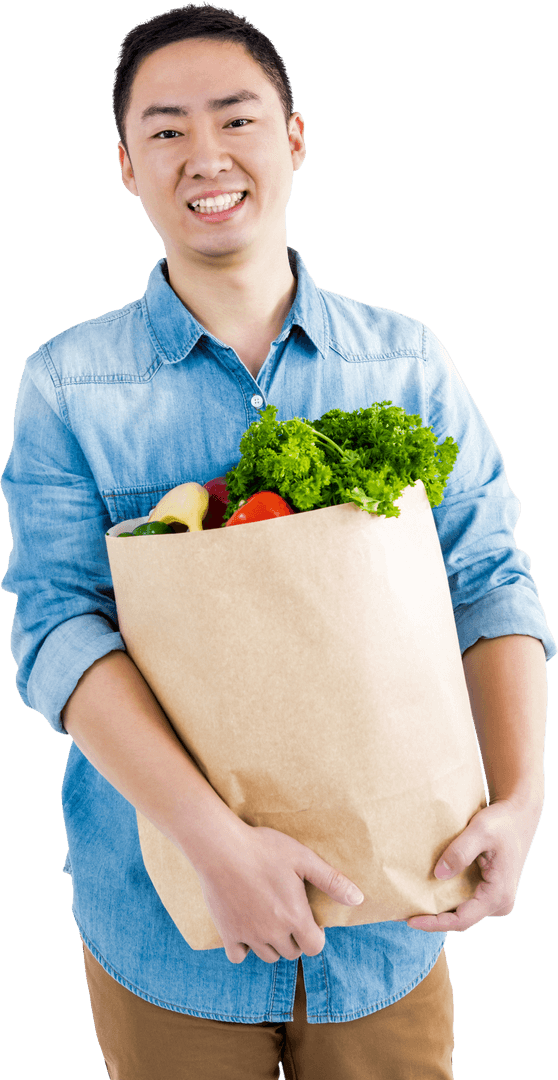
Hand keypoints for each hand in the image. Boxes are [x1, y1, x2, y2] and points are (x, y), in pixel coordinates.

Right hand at [195, 824, 364, 963]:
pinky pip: (238, 956)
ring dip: (272, 944)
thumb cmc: (264, 848)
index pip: (314, 948)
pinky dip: (244, 949)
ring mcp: (249, 935)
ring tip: (268, 919)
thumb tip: (359, 899)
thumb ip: (331, 881)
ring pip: (267, 956)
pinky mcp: (227, 933)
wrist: (221, 847)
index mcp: (295, 916)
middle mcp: (273, 932)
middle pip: (291, 953)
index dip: (315, 936)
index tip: (308, 920)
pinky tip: (246, 928)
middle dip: (295, 938)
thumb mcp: (303, 858)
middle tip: (287, 914)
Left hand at [406, 796, 543, 931]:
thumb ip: (460, 852)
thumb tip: (439, 875)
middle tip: (403, 914)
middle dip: (433, 919)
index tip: (411, 920)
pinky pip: (466, 902)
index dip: (435, 922)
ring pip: (463, 913)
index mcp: (498, 895)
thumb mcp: (480, 831)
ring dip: (440, 911)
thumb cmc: (501, 822)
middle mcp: (499, 903)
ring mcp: (496, 899)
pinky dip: (448, 901)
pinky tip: (429, 894)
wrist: (518, 817)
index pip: (462, 920)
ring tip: (412, 906)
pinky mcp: (490, 892)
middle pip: (461, 920)